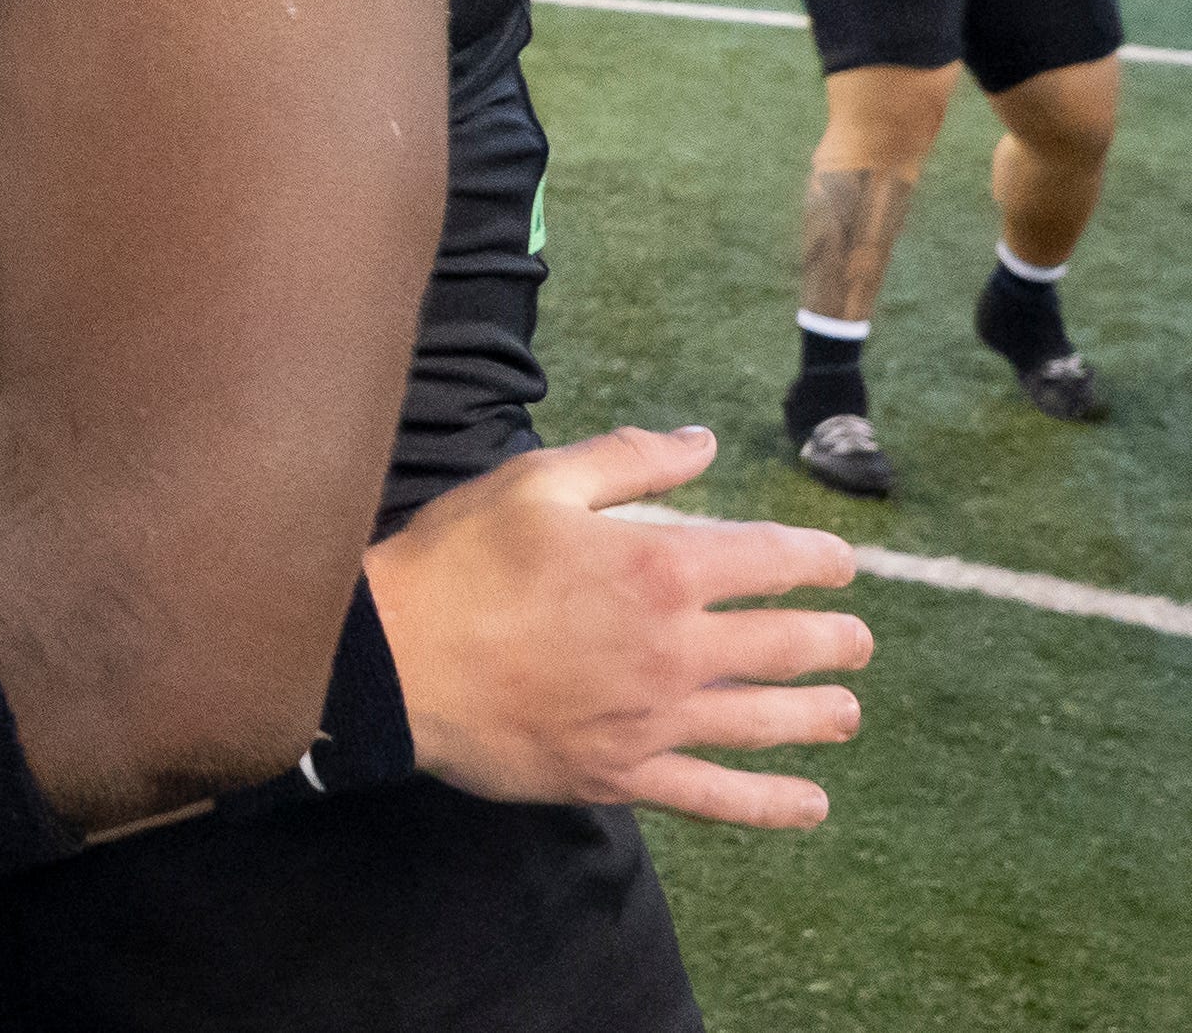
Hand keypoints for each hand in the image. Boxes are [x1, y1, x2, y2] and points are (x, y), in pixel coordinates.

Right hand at [364, 426, 869, 829]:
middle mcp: (675, 647)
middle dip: (837, 641)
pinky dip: (772, 805)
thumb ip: (628, 459)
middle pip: (789, 647)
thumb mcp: (536, 482)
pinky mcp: (623, 774)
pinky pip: (717, 798)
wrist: (394, 662)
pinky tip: (810, 806)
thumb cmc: (458, 561)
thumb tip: (704, 444)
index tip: (840, 564)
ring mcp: (655, 720)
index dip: (820, 559)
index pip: (774, 559)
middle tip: (856, 642)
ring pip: (768, 722)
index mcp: (659, 567)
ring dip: (822, 716)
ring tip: (847, 713)